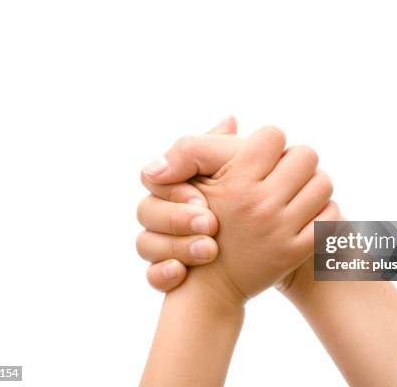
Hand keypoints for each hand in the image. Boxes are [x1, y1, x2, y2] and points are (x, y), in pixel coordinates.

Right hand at [136, 117, 240, 290]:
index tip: (202, 197)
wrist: (252, 253)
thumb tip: (231, 120)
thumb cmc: (244, 199)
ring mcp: (160, 245)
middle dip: (176, 218)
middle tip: (209, 224)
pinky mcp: (169, 273)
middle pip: (145, 212)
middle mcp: (159, 213)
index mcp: (171, 184)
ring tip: (208, 251)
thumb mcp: (234, 169)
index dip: (175, 186)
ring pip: (144, 245)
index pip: (152, 178)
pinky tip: (181, 273)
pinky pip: (152, 276)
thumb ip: (226, 148)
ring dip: (176, 247)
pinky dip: (163, 274)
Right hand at [182, 126, 337, 304]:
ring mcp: (280, 230)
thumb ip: (206, 146)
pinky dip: (323, 213)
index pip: (273, 135)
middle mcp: (259, 206)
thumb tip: (233, 118)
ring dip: (313, 184)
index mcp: (234, 183)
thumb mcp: (196, 182)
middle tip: (285, 173)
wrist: (211, 282)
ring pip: (323, 184)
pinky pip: (330, 217)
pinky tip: (306, 215)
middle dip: (297, 161)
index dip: (269, 142)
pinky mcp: (295, 252)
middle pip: (306, 155)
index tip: (262, 157)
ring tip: (297, 193)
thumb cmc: (203, 222)